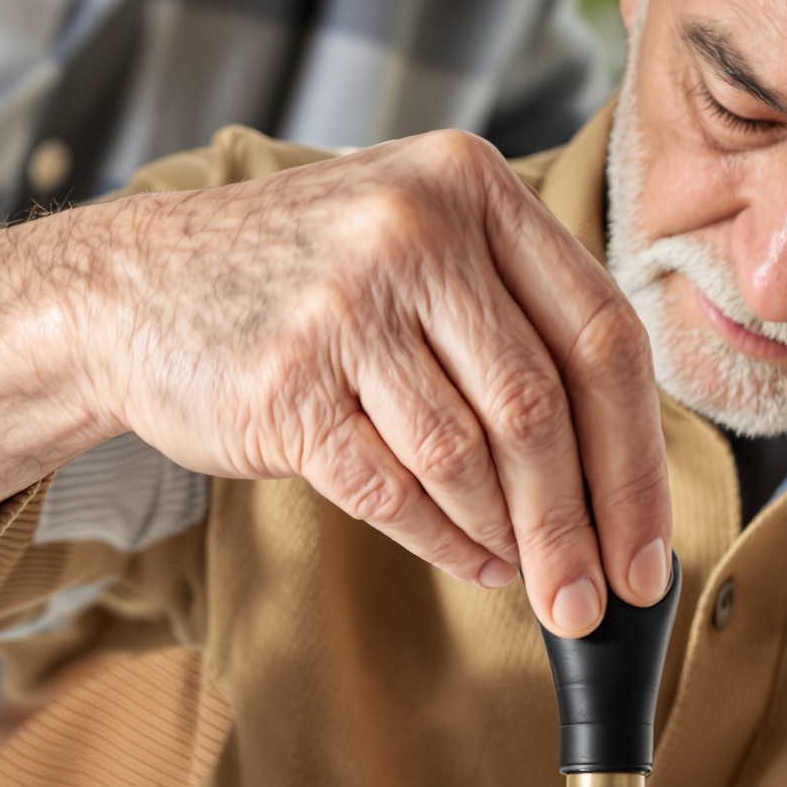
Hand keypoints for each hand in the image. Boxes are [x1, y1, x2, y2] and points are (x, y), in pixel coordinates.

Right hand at [0, 131, 670, 634]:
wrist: (135, 288)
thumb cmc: (309, 282)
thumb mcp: (421, 245)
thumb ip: (520, 323)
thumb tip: (625, 478)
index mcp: (472, 184)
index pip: (601, 335)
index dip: (639, 458)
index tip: (651, 546)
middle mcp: (414, 227)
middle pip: (542, 408)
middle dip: (582, 527)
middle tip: (598, 602)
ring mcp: (344, 302)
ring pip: (471, 457)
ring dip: (513, 541)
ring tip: (530, 582)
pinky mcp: (286, 381)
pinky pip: (394, 490)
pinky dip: (445, 542)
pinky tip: (472, 563)